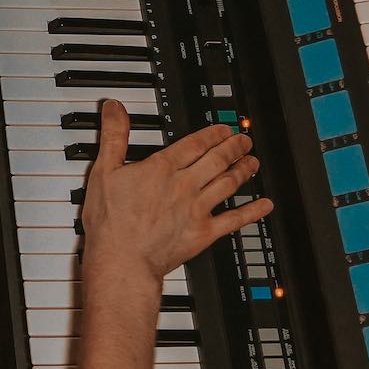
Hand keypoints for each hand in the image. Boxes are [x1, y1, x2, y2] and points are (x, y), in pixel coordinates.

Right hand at [76, 99, 271, 289]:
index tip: (223, 129)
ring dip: (243, 170)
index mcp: (162, 168)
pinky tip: (264, 205)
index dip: (212, 133)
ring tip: (253, 162)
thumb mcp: (104, 171)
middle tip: (243, 140)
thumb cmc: (111, 222)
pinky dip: (252, 212)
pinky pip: (234, 220)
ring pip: (228, 183)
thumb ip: (114, 136)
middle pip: (216, 160)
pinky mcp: (204, 233)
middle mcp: (185, 185)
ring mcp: (197, 209)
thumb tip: (114, 109)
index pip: (194, 144)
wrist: (123, 259)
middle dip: (233, 147)